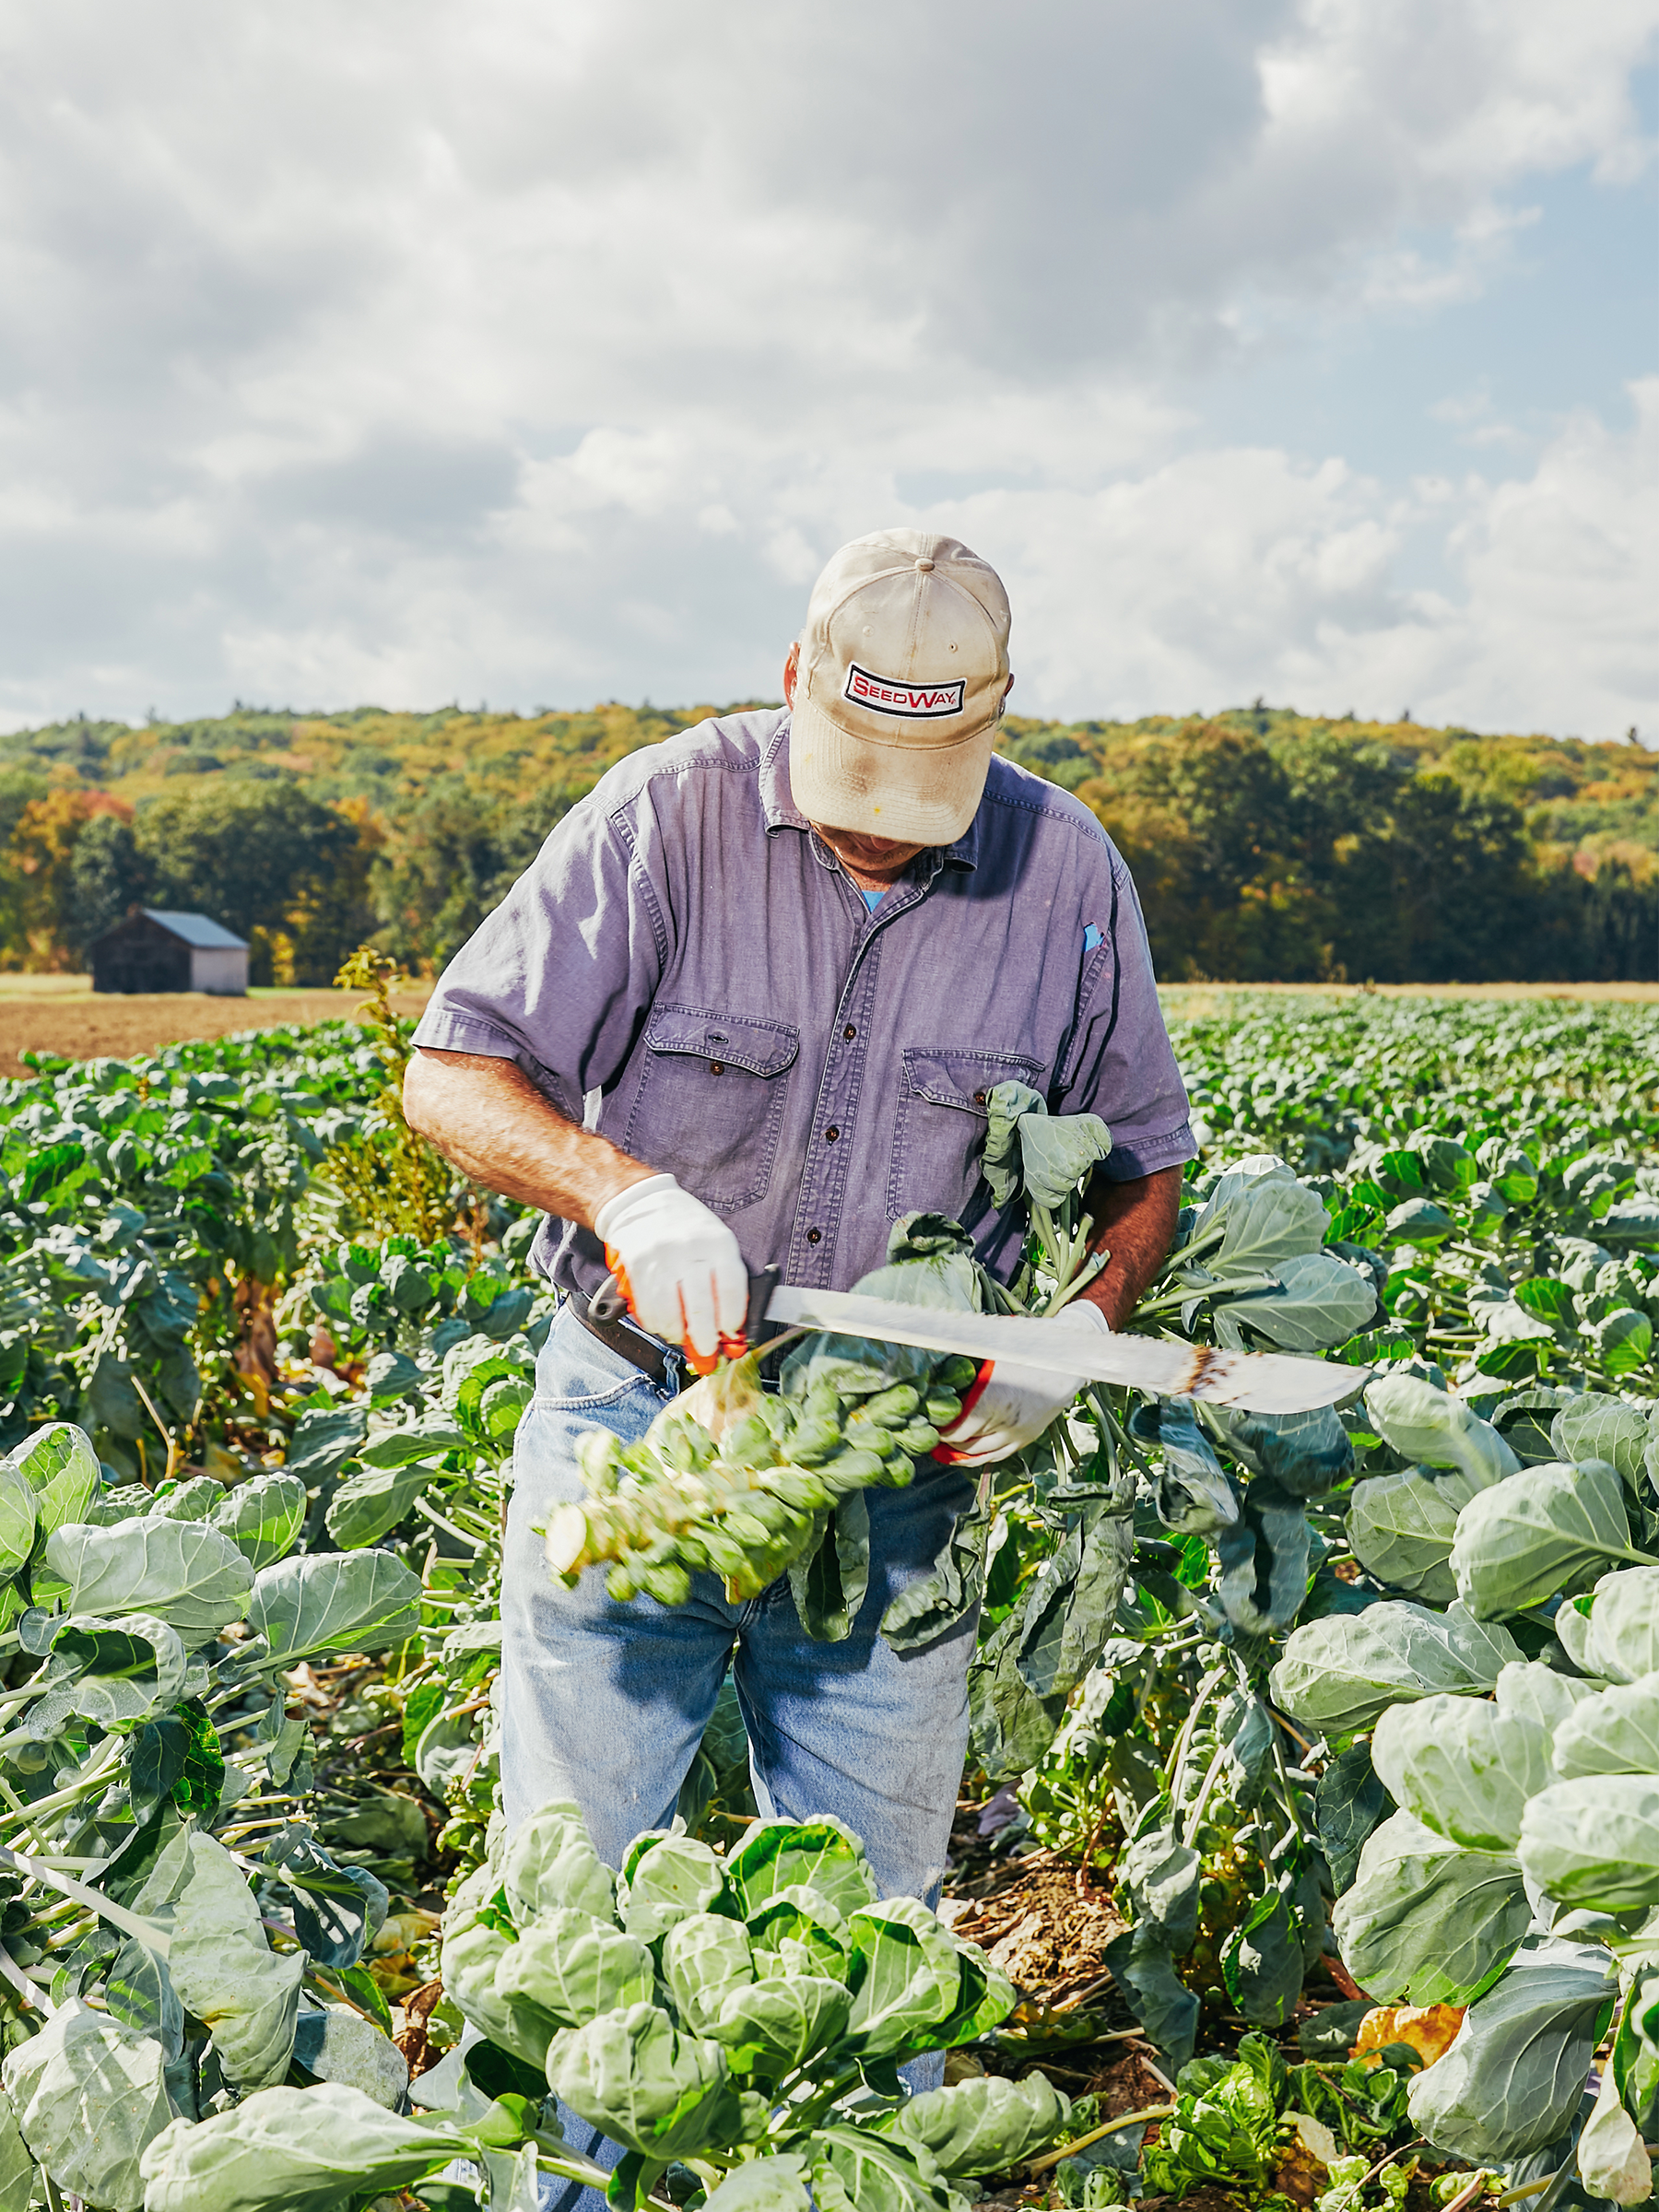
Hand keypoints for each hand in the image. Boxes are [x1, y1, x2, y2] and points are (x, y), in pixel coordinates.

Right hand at [591, 1174, 746, 1364]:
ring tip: (682, 1335)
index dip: (733, 1319)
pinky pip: (648, 1309)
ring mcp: (661, 1259)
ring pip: (671, 1315)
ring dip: (678, 1334)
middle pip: (701, 1309)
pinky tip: (663, 1323)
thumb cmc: (685, 1227)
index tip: (730, 1331)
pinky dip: (656, 1324)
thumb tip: (730, 1327)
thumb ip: (724, 1280)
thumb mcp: (715, 1242)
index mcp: (718, 1242)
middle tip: (707, 1350)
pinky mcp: (637, 1267)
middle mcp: (690, 1249)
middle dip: (706, 1339)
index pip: (731, 1290)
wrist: (642, 1202)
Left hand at [934, 1300, 1110, 1466]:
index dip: (939, 1428)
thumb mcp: (995, 1346)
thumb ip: (967, 1352)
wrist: (1069, 1360)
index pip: (956, 1429)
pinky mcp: (1028, 1437)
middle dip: (945, 1441)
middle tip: (929, 1431)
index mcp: (993, 1400)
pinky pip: (998, 1456)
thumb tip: (936, 1340)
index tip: (927, 1419)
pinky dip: (980, 1457)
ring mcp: (1019, 1434)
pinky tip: (967, 1450)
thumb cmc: (1030, 1346)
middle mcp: (1006, 1423)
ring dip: (959, 1453)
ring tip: (943, 1445)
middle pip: (965, 1444)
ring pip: (981, 1455)